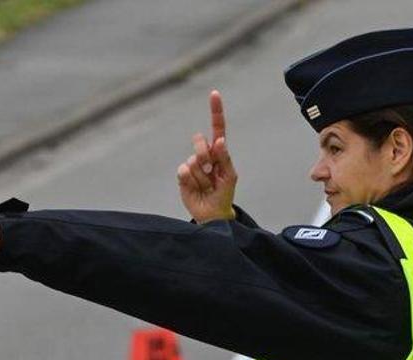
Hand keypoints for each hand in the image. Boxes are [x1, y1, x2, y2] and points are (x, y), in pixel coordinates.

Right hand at [177, 90, 237, 223]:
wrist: (211, 213)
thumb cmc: (224, 193)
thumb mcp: (230, 176)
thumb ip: (225, 158)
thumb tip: (219, 140)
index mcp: (218, 152)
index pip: (217, 127)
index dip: (215, 111)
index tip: (214, 94)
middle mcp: (204, 155)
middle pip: (200, 141)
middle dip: (205, 156)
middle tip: (212, 172)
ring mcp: (192, 164)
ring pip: (193, 160)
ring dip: (202, 175)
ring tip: (206, 185)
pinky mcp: (182, 175)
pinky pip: (183, 170)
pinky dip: (191, 180)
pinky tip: (195, 187)